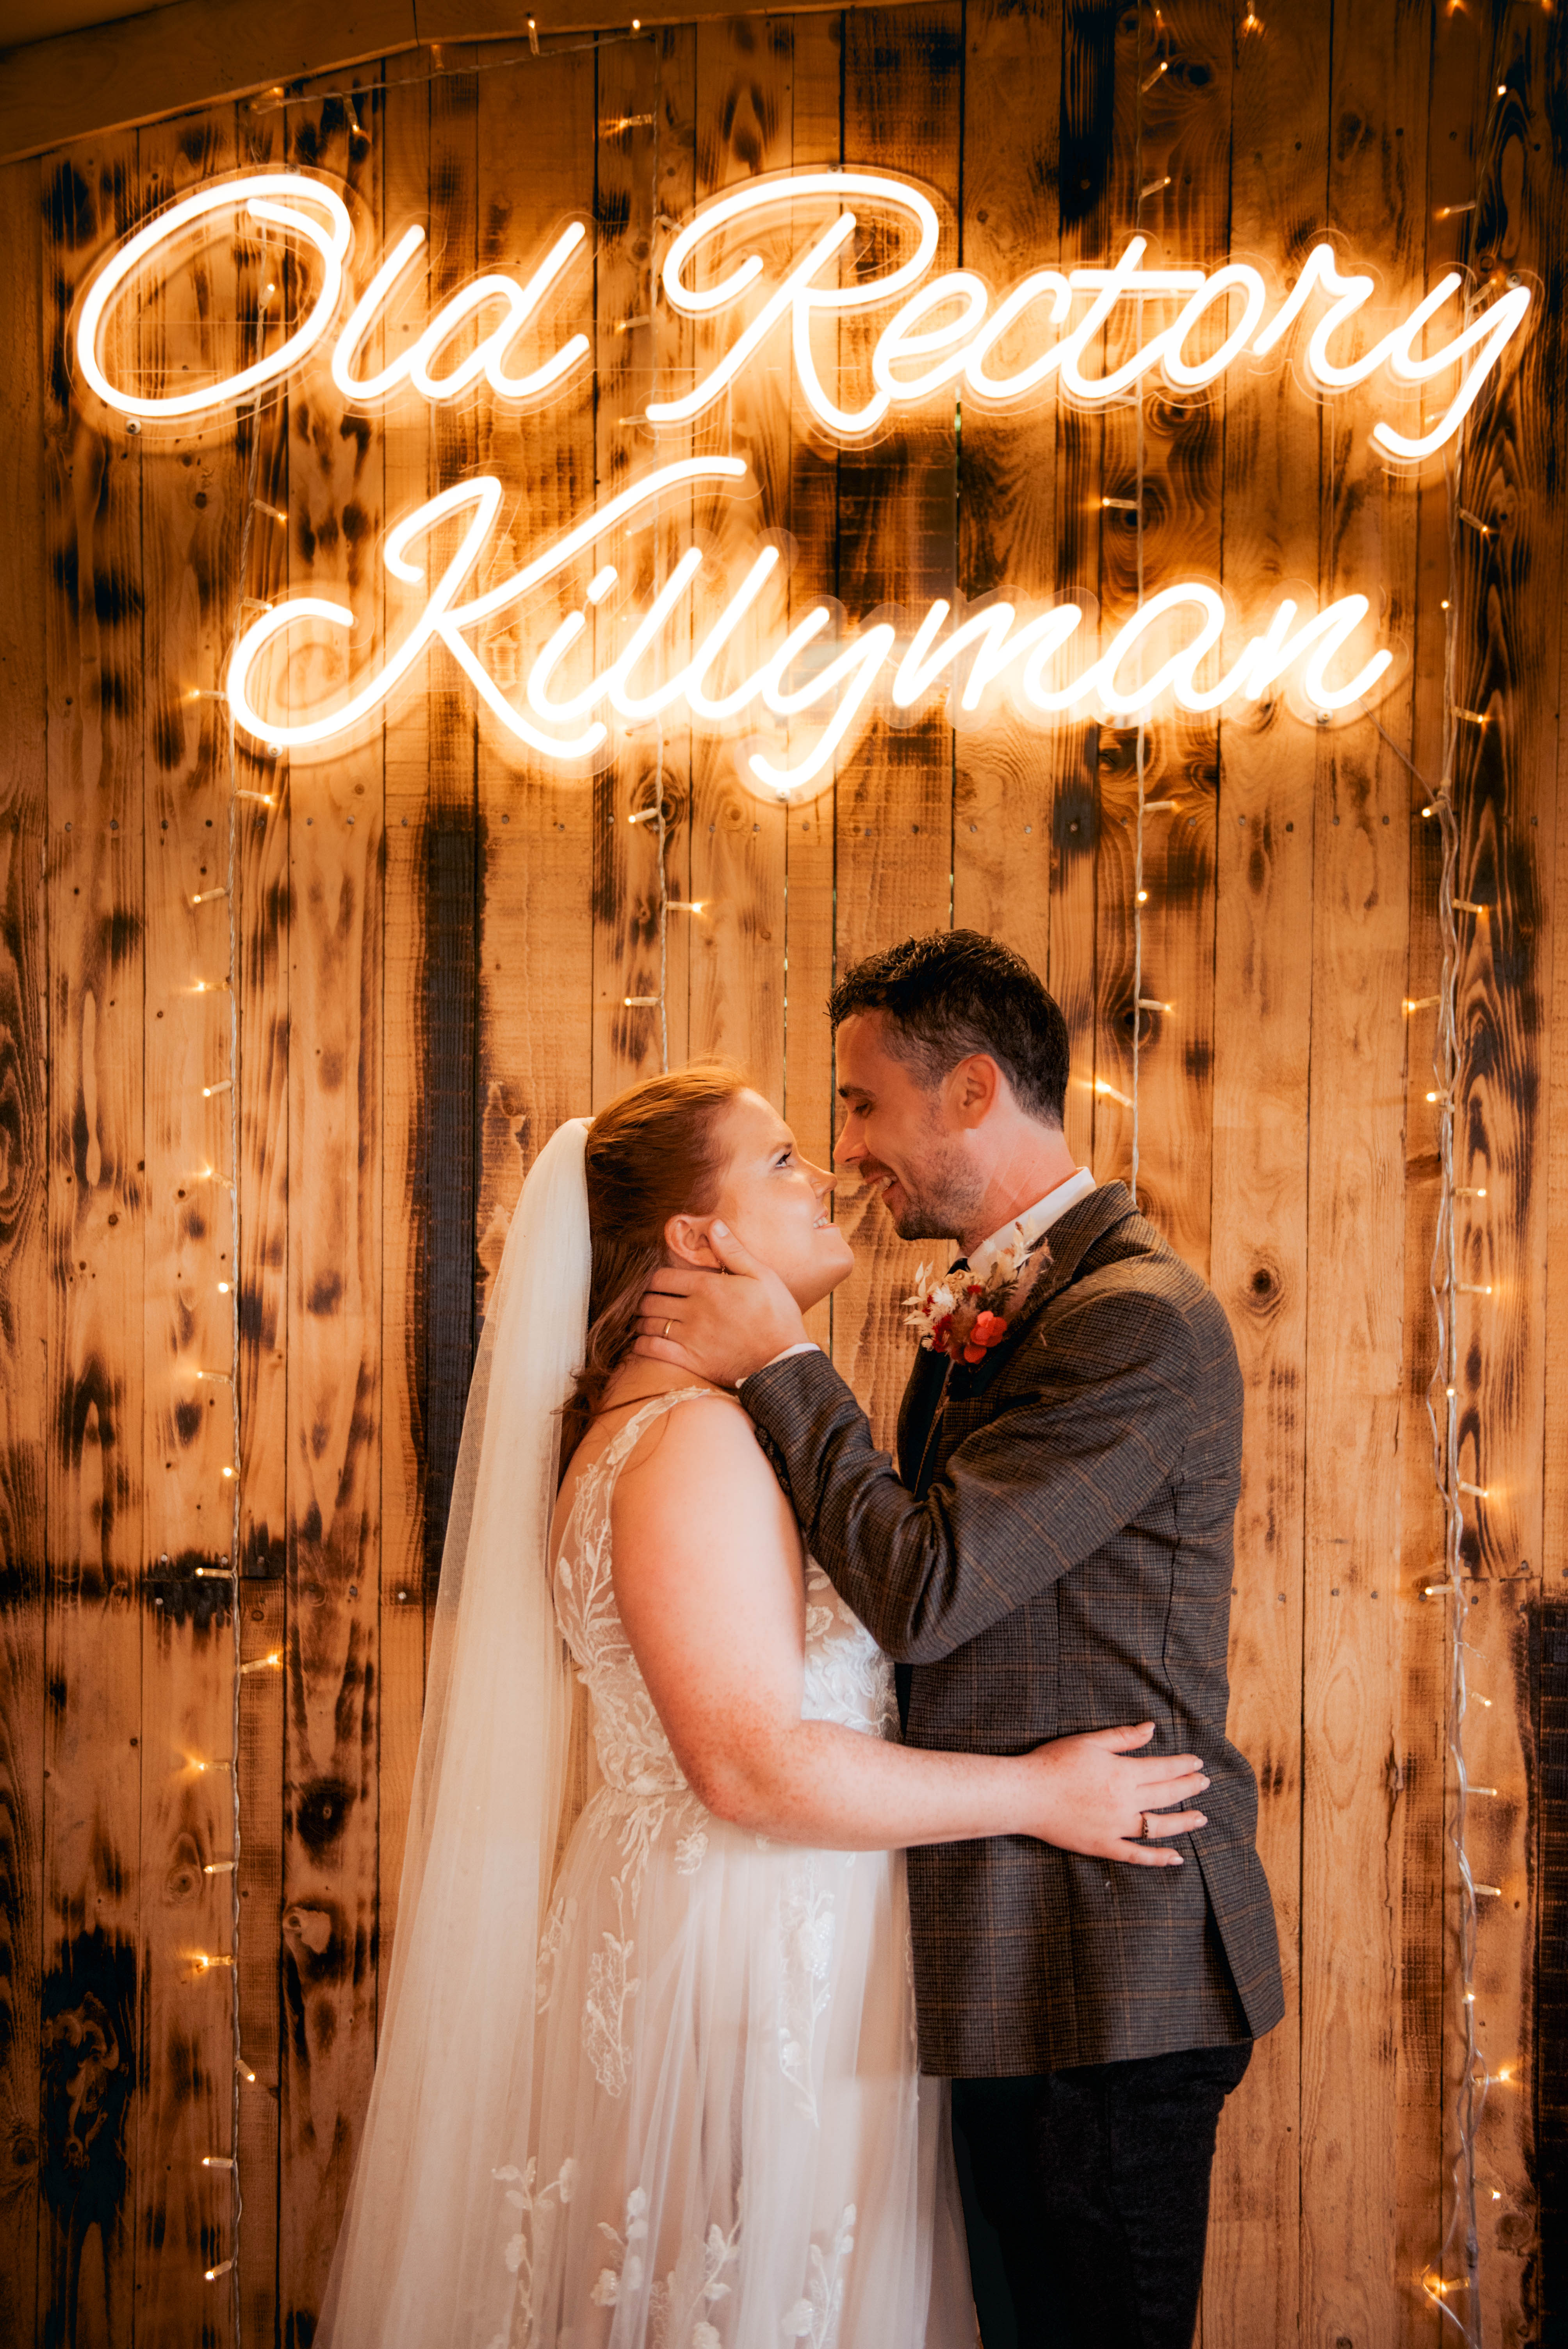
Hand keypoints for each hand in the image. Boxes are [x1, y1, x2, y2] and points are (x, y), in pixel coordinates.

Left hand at [633, 1221, 810, 1387]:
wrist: (784, 1360)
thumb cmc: (776, 1315)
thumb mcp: (762, 1276)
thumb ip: (733, 1251)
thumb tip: (713, 1225)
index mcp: (708, 1287)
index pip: (662, 1278)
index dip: (653, 1279)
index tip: (655, 1282)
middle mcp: (693, 1310)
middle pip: (650, 1300)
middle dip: (644, 1299)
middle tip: (645, 1301)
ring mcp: (690, 1337)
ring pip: (648, 1324)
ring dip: (640, 1321)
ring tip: (642, 1320)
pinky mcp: (691, 1360)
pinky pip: (653, 1350)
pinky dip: (641, 1345)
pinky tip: (641, 1342)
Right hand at [1020, 1722, 1208, 1867]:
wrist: (1025, 1795)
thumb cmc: (1053, 1763)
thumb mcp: (1089, 1742)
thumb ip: (1123, 1737)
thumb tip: (1152, 1729)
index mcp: (1122, 1773)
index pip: (1163, 1769)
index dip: (1183, 1765)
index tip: (1197, 1763)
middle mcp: (1124, 1801)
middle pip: (1166, 1795)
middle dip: (1189, 1788)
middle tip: (1204, 1784)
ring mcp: (1115, 1827)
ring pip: (1159, 1827)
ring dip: (1183, 1822)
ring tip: (1200, 1818)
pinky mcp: (1103, 1846)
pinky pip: (1137, 1855)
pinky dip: (1158, 1858)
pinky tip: (1176, 1858)